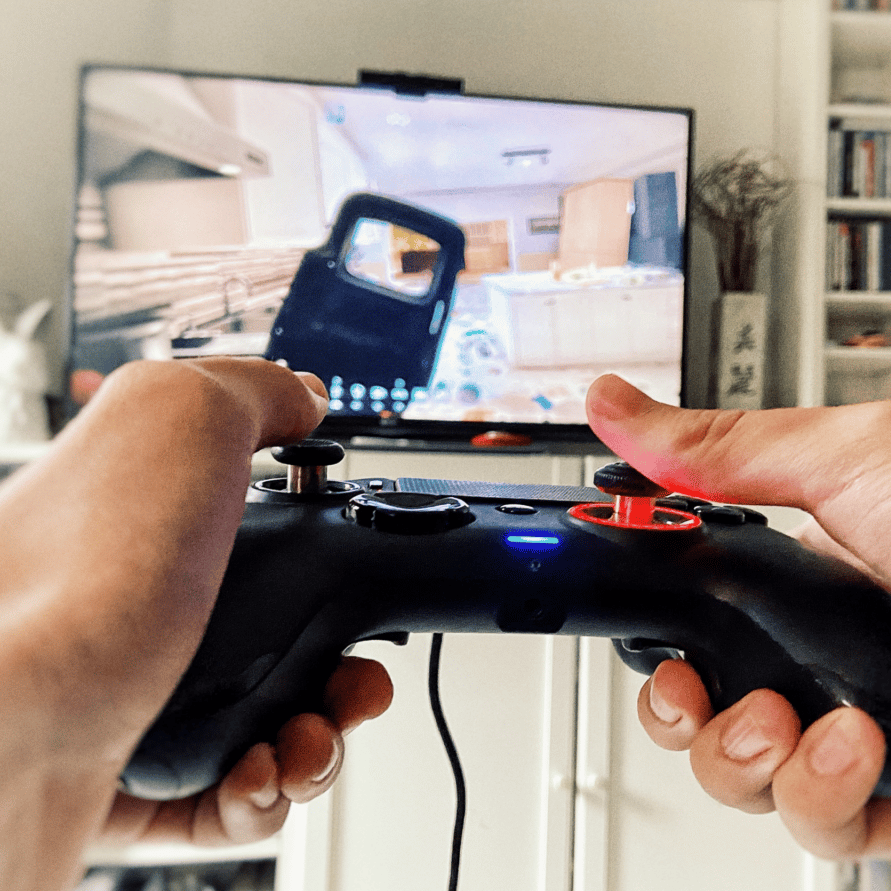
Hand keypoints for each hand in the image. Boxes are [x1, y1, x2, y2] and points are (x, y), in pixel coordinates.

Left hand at [0, 358, 391, 889]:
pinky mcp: (125, 785)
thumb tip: (303, 396)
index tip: (351, 569)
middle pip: (279, 635)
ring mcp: (135, 696)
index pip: (259, 527)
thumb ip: (251, 391)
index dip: (323, 550)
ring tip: (308, 743)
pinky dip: (264, 797)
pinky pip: (225, 800)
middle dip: (341, 665)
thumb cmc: (75, 577)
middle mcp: (143, 608)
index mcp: (155, 523)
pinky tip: (258, 781)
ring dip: (317, 741)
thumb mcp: (179, 418)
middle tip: (351, 679)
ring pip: (262, 722)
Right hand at [586, 373, 890, 868]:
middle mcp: (833, 648)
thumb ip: (723, 445)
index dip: (656, 621)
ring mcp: (865, 725)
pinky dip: (816, 793)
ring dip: (741, 755)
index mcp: (814, 567)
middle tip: (695, 689)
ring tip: (785, 720)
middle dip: (680, 706)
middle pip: (707, 696)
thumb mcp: (855, 458)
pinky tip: (852, 747)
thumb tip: (620, 406)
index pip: (698, 604)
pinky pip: (815, 821)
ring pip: (745, 770)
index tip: (632, 621)